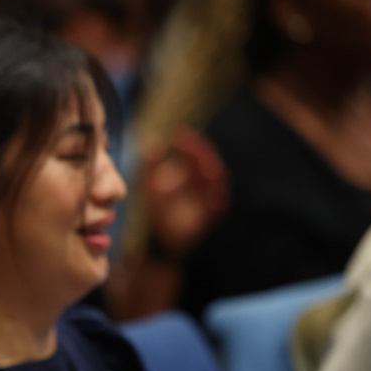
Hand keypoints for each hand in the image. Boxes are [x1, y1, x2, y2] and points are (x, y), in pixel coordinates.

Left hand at [140, 128, 227, 256]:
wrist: (161, 239)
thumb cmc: (158, 211)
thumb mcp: (151, 185)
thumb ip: (151, 166)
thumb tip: (151, 142)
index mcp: (194, 175)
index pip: (196, 155)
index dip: (190, 143)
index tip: (179, 131)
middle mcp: (206, 184)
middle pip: (209, 162)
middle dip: (200, 150)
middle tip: (187, 139)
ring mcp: (212, 199)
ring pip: (217, 180)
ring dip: (210, 166)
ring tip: (199, 157)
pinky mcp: (213, 215)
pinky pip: (219, 204)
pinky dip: (217, 194)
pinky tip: (211, 180)